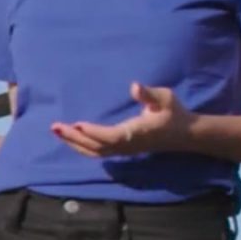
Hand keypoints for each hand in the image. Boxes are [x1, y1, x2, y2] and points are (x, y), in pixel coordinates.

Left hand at [53, 83, 197, 158]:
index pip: (111, 136)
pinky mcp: (121, 150)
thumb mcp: (165, 98)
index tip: (77, 124)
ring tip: (57, 131)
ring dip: (74, 143)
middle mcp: (127, 145)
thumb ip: (149, 94)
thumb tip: (134, 87)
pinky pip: (97, 153)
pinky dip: (82, 147)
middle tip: (55, 127)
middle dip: (75, 138)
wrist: (184, 134)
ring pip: (95, 152)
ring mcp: (124, 150)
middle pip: (97, 146)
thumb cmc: (173, 112)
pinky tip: (69, 138)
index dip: (94, 132)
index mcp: (137, 132)